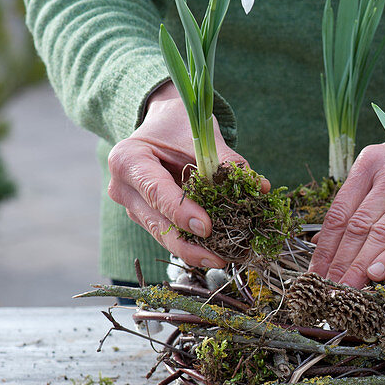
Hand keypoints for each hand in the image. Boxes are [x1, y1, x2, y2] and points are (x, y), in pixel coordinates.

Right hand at [107, 81, 267, 267]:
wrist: (162, 125)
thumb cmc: (179, 125)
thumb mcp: (201, 136)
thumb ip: (227, 162)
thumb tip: (261, 187)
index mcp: (128, 159)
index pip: (155, 190)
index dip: (181, 211)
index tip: (207, 228)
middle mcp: (123, 187)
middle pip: (156, 222)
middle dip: (188, 244)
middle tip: (219, 257)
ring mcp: (132, 206)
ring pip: (162, 235)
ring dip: (192, 250)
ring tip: (222, 260)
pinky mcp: (146, 218)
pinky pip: (169, 234)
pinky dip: (191, 244)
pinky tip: (214, 254)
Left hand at [310, 113, 384, 287]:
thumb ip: (359, 198)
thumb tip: (325, 240)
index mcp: (369, 163)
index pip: (339, 213)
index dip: (325, 247)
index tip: (315, 273)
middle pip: (356, 226)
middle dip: (338, 262)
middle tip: (326, 289)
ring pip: (380, 233)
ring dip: (360, 265)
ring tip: (346, 289)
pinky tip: (377, 274)